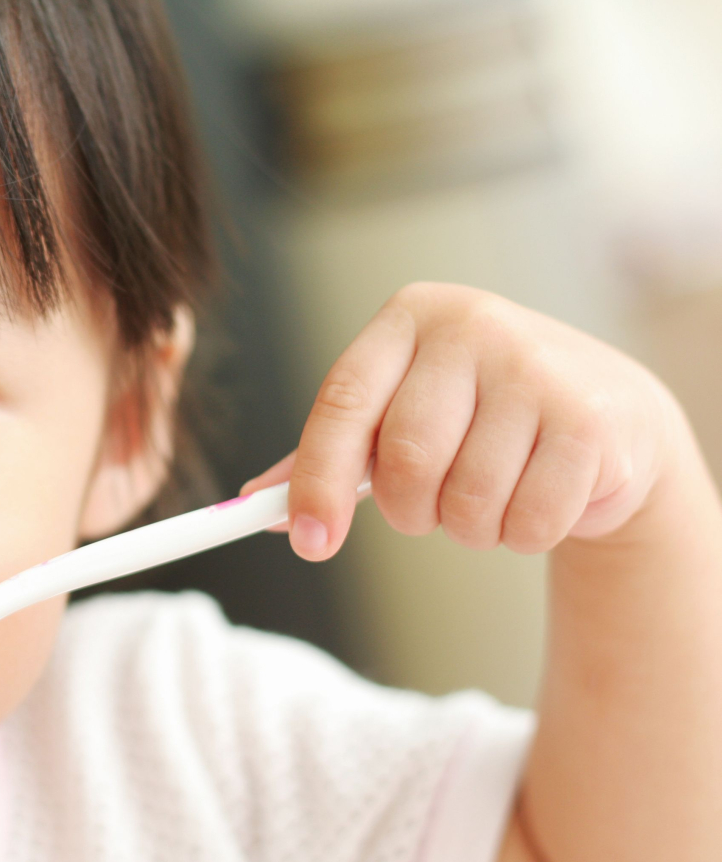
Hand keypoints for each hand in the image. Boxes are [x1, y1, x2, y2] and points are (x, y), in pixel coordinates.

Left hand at [242, 282, 684, 561]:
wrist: (608, 412)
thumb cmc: (478, 414)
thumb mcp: (400, 413)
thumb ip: (331, 453)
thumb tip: (253, 501)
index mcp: (408, 319)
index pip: (343, 404)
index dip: (318, 480)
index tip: (307, 541)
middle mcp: (472, 327)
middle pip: (406, 461)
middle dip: (410, 511)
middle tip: (428, 508)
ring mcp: (537, 367)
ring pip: (468, 500)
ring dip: (470, 527)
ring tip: (495, 492)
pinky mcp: (590, 420)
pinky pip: (528, 520)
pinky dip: (522, 534)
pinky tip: (541, 496)